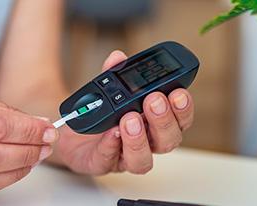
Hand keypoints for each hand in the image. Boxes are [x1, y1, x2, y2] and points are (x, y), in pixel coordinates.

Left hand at [52, 50, 194, 174]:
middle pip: (167, 141)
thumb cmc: (100, 111)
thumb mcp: (108, 87)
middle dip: (163, 120)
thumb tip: (118, 58)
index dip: (184, 109)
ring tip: (130, 119)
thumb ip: (114, 73)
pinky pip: (108, 160)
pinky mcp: (102, 164)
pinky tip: (111, 131)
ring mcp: (125, 157)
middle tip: (154, 100)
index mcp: (156, 122)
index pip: (181, 120)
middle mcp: (147, 143)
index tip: (178, 93)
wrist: (72, 130)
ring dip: (139, 139)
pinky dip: (110, 145)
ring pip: (142, 160)